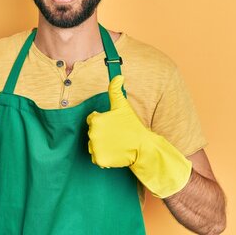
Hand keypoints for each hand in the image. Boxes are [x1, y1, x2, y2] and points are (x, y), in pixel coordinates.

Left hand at [86, 75, 191, 197]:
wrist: (142, 147)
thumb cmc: (132, 125)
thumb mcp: (123, 106)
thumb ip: (115, 90)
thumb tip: (119, 76)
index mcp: (96, 120)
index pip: (93, 120)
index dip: (104, 121)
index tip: (114, 124)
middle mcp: (92, 133)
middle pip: (92, 133)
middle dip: (102, 133)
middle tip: (116, 134)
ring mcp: (95, 147)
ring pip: (93, 145)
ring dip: (101, 145)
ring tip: (115, 143)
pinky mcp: (99, 159)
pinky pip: (95, 157)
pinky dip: (103, 157)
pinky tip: (113, 153)